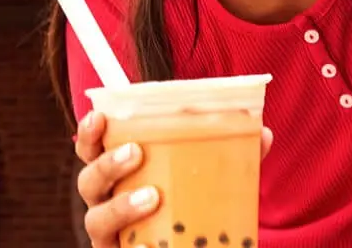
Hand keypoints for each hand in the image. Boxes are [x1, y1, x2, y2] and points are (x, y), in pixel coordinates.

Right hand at [74, 111, 273, 247]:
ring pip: (96, 220)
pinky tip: (152, 244)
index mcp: (121, 171)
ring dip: (120, 206)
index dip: (90, 132)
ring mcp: (110, 234)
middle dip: (107, 163)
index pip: (93, 149)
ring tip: (151, 196)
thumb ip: (232, 153)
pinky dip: (131, 246)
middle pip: (88, 181)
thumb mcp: (208, 174)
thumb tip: (263, 134)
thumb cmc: (191, 202)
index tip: (100, 116)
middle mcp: (107, 201)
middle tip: (136, 152)